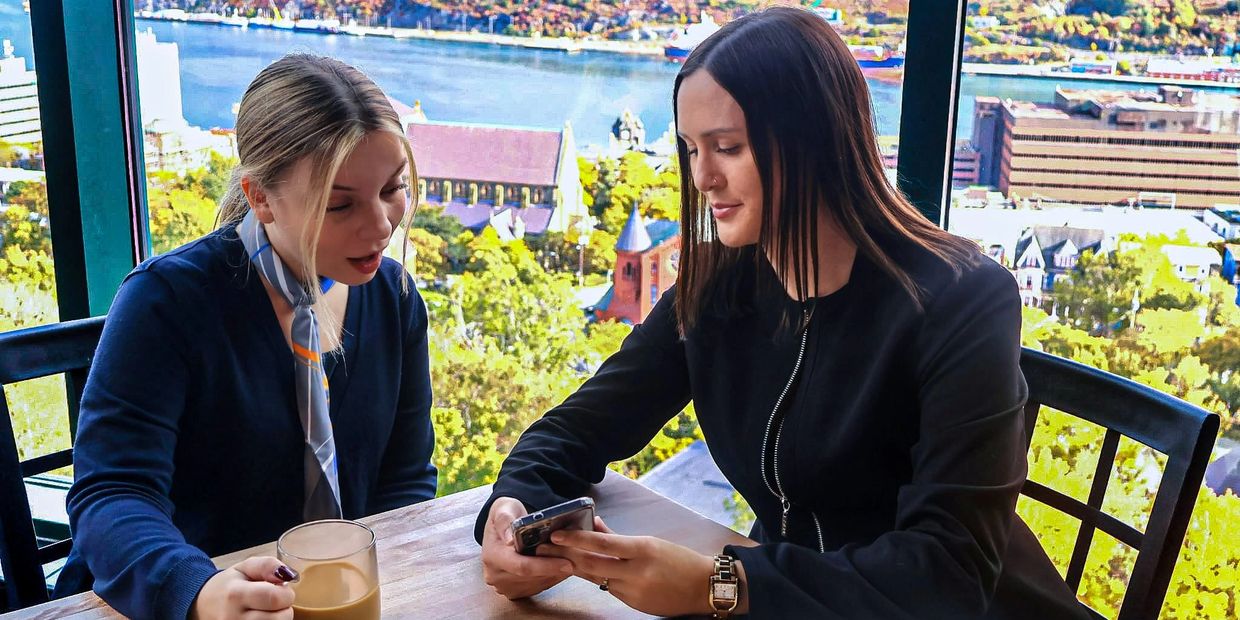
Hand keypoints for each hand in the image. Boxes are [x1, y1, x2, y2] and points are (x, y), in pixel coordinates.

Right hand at [190, 556, 295, 619]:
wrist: (202, 606)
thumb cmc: (228, 585)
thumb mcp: (245, 567)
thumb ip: (268, 565)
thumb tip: (289, 575)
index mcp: (235, 594)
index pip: (275, 598)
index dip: (286, 593)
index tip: (280, 589)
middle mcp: (233, 618)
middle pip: (280, 618)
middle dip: (284, 608)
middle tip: (273, 602)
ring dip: (277, 619)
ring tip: (266, 611)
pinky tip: (261, 618)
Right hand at [480, 496, 574, 598]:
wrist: (501, 527)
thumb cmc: (506, 514)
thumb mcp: (503, 508)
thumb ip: (505, 520)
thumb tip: (510, 539)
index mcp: (492, 555)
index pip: (521, 566)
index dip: (545, 566)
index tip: (567, 563)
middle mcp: (495, 575)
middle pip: (532, 578)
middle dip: (555, 570)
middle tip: (576, 560)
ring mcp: (503, 585)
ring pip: (537, 584)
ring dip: (555, 575)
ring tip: (571, 561)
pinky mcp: (513, 590)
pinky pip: (537, 588)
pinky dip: (551, 578)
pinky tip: (561, 567)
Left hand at [544, 517, 717, 616]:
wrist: (702, 588)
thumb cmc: (679, 560)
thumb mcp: (650, 542)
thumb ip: (619, 536)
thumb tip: (595, 524)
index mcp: (643, 550)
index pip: (602, 544)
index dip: (576, 540)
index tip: (556, 535)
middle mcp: (636, 572)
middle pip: (592, 564)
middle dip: (564, 555)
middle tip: (542, 548)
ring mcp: (633, 592)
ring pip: (596, 578)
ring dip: (575, 567)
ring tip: (555, 557)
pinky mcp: (633, 605)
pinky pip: (608, 589)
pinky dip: (596, 578)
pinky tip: (583, 570)